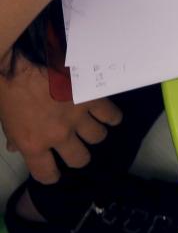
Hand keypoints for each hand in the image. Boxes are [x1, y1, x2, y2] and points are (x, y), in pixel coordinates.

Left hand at [0, 56, 120, 183]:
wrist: (24, 57)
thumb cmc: (8, 86)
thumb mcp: (5, 117)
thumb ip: (15, 136)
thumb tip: (16, 147)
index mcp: (32, 143)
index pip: (47, 174)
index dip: (51, 175)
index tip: (53, 171)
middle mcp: (59, 135)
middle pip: (80, 159)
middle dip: (77, 155)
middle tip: (74, 145)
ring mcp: (79, 117)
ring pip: (98, 137)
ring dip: (93, 133)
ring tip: (89, 124)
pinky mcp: (93, 99)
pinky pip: (112, 116)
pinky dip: (110, 117)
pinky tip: (106, 113)